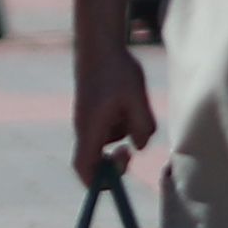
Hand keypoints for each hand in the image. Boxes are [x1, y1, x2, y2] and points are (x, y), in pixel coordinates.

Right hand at [73, 39, 153, 185]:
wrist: (99, 44)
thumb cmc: (116, 70)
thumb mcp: (136, 98)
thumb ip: (143, 127)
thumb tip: (139, 146)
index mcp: (91, 129)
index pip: (85, 169)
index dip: (97, 183)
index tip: (117, 180)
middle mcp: (85, 128)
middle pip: (94, 162)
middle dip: (114, 163)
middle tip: (130, 152)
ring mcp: (88, 120)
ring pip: (107, 142)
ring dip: (123, 135)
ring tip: (132, 106)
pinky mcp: (94, 111)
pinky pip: (109, 128)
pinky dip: (122, 122)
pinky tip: (128, 98)